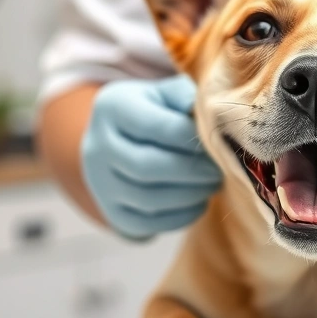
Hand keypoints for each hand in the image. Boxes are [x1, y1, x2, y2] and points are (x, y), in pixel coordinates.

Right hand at [81, 76, 220, 239]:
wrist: (120, 142)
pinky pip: (147, 224)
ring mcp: (101, 184)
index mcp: (112, 108)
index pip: (154, 126)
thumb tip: (208, 115)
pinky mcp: (113, 213)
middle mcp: (97, 147)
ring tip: (212, 185)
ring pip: (147, 199)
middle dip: (191, 171)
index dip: (190, 139)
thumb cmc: (153, 111)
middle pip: (147, 166)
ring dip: (189, 195)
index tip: (215, 143)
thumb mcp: (164, 93)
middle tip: (218, 170)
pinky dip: (180, 216)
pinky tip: (198, 202)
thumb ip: (185, 97)